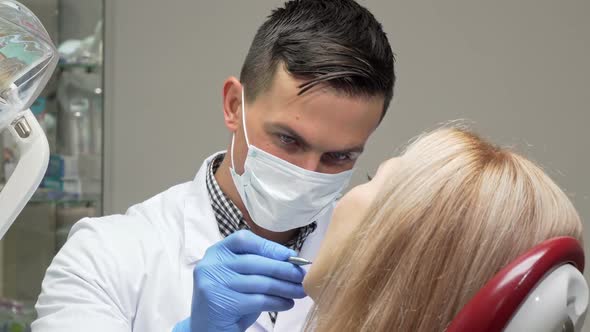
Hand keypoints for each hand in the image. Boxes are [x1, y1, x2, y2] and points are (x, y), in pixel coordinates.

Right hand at [174, 230, 306, 331]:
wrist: (206, 329)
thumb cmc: (228, 299)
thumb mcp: (238, 277)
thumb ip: (256, 265)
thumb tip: (291, 260)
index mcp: (216, 253)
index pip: (243, 239)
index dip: (269, 246)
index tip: (290, 255)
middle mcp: (212, 266)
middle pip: (255, 262)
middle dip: (283, 269)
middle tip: (301, 275)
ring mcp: (215, 285)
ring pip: (260, 282)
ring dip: (285, 287)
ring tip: (300, 291)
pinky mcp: (223, 304)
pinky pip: (258, 300)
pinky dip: (277, 302)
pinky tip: (287, 304)